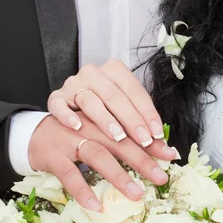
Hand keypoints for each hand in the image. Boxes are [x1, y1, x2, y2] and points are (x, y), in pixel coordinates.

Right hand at [28, 114, 175, 210]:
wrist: (32, 134)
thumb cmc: (73, 136)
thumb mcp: (99, 133)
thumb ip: (124, 139)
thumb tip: (161, 151)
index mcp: (102, 118)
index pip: (130, 130)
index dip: (151, 143)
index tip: (171, 156)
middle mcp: (87, 125)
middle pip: (118, 142)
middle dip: (142, 160)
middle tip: (161, 178)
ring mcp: (69, 139)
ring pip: (98, 156)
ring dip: (118, 176)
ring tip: (136, 194)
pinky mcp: (53, 155)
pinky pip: (69, 175)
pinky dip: (82, 191)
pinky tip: (96, 206)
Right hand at [48, 58, 166, 148]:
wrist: (68, 111)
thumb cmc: (100, 114)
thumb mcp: (123, 117)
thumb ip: (142, 130)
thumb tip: (166, 150)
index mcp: (114, 72)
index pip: (134, 91)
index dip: (147, 113)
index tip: (156, 135)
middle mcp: (93, 74)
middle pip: (115, 96)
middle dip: (131, 120)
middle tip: (143, 141)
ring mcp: (73, 85)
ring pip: (90, 100)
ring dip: (105, 119)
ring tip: (117, 136)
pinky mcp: (56, 99)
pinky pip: (58, 105)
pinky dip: (67, 115)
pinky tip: (76, 127)